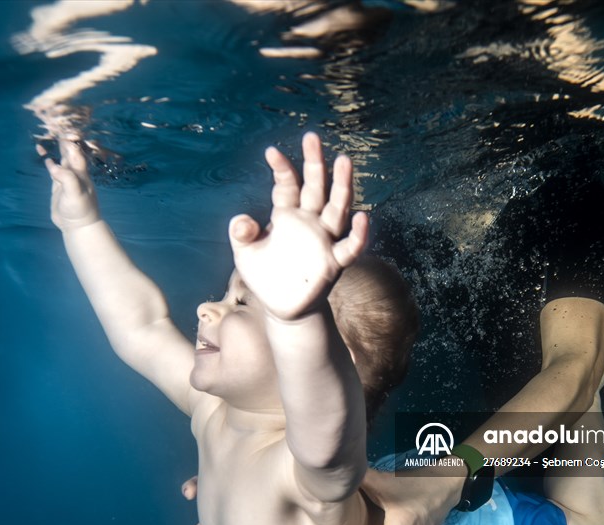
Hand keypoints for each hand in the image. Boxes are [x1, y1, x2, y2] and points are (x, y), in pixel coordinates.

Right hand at [37, 139, 101, 231]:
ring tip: (49, 134)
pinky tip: (42, 151)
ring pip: (61, 157)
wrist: (77, 225)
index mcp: (81, 173)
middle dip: (64, 139)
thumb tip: (54, 166)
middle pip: (70, 151)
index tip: (61, 131)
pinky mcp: (58, 184)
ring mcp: (66, 177)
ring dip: (56, 146)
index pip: (75, 152)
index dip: (69, 141)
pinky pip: (52, 167)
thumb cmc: (80, 210)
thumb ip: (66, 179)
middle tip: (55, 126)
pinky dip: (47, 158)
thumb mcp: (75, 194)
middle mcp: (75, 172)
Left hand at [229, 132, 367, 320]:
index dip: (281, 169)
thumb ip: (242, 234)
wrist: (283, 308)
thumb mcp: (245, 254)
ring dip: (341, 187)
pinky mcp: (333, 263)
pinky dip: (358, 234)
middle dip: (315, 163)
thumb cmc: (265, 275)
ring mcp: (324, 240)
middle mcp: (309, 222)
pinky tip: (361, 217)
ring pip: (337, 209)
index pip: (288, 185)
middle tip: (312, 137)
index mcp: (287, 215)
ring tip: (344, 162)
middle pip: (316, 187)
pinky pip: (350, 247)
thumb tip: (242, 221)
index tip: (270, 152)